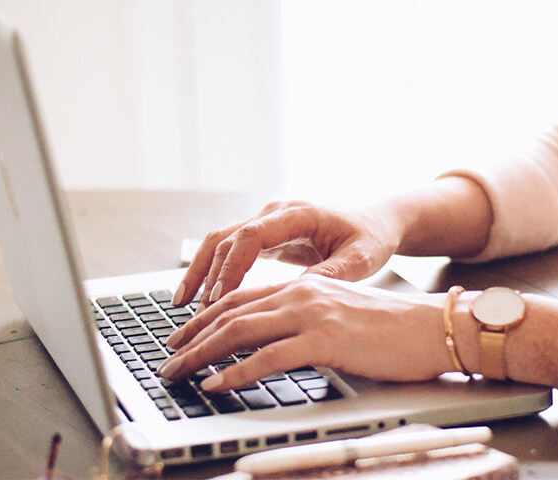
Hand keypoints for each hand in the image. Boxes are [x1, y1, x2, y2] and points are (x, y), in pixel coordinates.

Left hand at [157, 274, 453, 391]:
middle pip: (231, 312)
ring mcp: (313, 313)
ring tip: (177, 374)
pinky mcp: (326, 339)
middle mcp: (302, 292)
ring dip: (201, 354)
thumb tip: (277, 346)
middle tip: (168, 360)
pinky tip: (216, 385)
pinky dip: (236, 372)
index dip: (206, 317)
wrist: (432, 327)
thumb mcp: (342, 317)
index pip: (241, 298)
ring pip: (240, 330)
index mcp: (305, 286)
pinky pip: (268, 357)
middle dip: (192, 337)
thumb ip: (308, 324)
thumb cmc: (393, 330)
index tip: (183, 337)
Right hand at [173, 200, 401, 309]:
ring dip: (200, 273)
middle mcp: (276, 213)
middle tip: (195, 314)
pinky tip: (200, 302)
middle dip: (206, 276)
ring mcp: (267, 223)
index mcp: (298, 213)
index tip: (220, 299)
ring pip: (219, 244)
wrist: (375, 221)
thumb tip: (298, 295)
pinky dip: (211, 273)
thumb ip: (331, 274)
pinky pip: (229, 252)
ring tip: (182, 308)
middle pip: (226, 239)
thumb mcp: (360, 258)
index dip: (232, 268)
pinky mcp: (265, 237)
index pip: (251, 236)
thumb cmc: (371, 236)